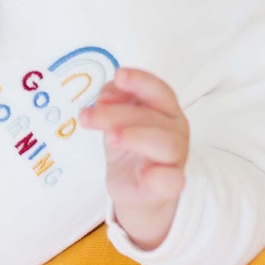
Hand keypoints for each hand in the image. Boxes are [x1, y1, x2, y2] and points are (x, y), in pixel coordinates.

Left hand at [79, 68, 188, 249]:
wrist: (135, 190)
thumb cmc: (128, 149)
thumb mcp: (116, 121)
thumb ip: (113, 103)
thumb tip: (105, 96)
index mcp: (165, 109)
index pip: (159, 90)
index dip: (140, 81)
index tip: (118, 75)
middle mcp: (175, 130)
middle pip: (155, 115)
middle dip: (119, 112)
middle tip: (88, 117)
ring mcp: (175, 158)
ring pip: (166, 142)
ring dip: (135, 137)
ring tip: (109, 138)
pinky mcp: (170, 185)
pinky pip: (172, 179)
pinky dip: (158, 175)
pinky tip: (144, 174)